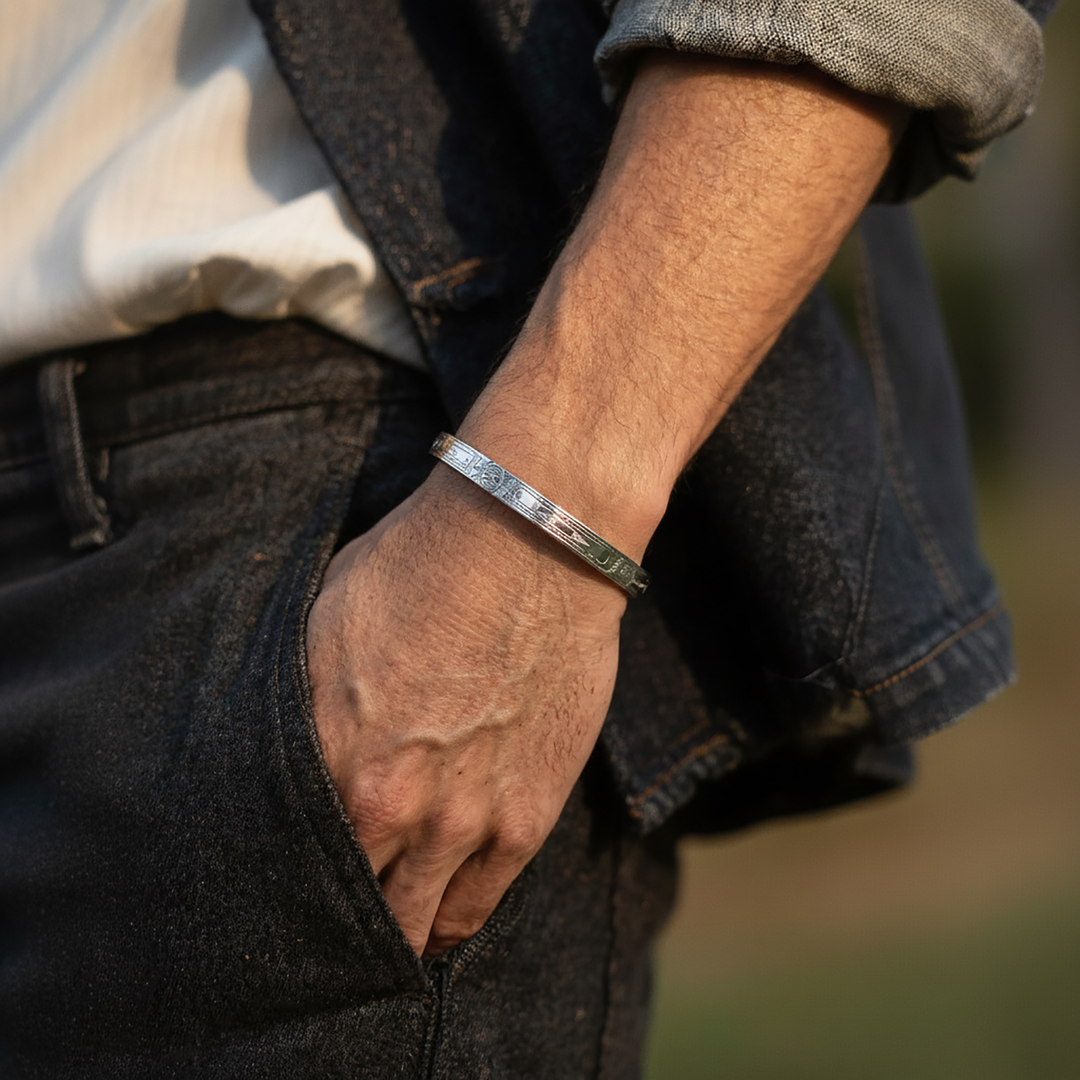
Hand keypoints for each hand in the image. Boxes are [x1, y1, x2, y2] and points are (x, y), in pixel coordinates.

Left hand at [305, 467, 626, 955]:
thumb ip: (303, 705)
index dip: (280, 887)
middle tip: (326, 927)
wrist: (530, 546)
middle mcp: (388, 807)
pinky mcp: (526, 818)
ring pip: (413, 923)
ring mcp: (463, 821)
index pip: (286, 861)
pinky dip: (451, 925)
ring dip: (394, 937)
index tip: (281, 894)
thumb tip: (286, 750)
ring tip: (384, 942)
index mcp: (327, 757)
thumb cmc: (422, 568)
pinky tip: (437, 930)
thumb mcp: (325, 623)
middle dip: (333, 923)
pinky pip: (478, 905)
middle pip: (346, 907)